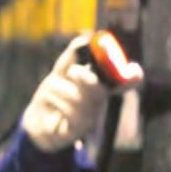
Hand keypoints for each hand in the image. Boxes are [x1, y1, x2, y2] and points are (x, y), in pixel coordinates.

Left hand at [21, 33, 143, 151]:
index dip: (131, 76)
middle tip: (71, 71)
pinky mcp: (76, 131)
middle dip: (85, 77)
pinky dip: (55, 101)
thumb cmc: (54, 95)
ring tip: (50, 90)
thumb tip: (84, 40)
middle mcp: (99, 104)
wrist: (37, 120)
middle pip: (100, 90)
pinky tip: (49, 102)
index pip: (123, 82)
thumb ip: (71, 57)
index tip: (133, 69)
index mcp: (99, 87)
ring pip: (77, 99)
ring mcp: (89, 119)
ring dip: (58, 88)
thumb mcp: (59, 73)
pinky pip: (69, 113)